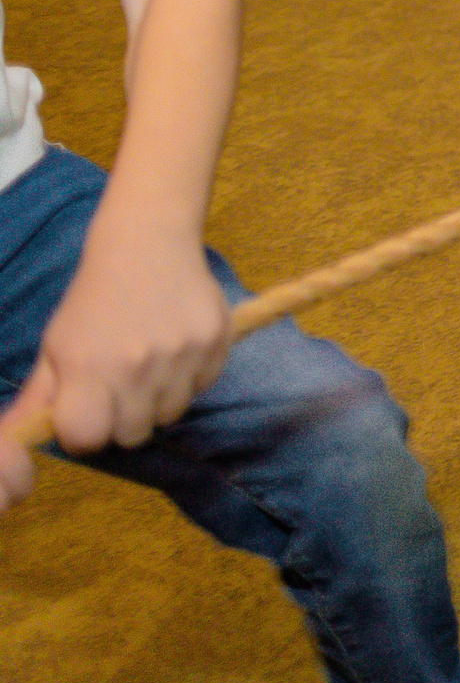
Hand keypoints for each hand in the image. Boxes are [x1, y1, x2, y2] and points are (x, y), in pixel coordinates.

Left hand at [1, 223, 230, 504]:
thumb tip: (13, 436)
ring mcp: (181, 354)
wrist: (147, 243)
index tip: (89, 410)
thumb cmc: (93, 298)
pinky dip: (190, 377)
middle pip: (134, 435)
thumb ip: (38, 397)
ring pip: (171, 414)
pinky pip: (203, 386)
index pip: (88, 439)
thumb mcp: (56, 344)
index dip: (86, 431)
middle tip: (122, 387)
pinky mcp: (216, 341)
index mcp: (87, 367)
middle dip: (125, 419)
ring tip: (151, 366)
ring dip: (159, 399)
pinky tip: (176, 349)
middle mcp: (136, 366)